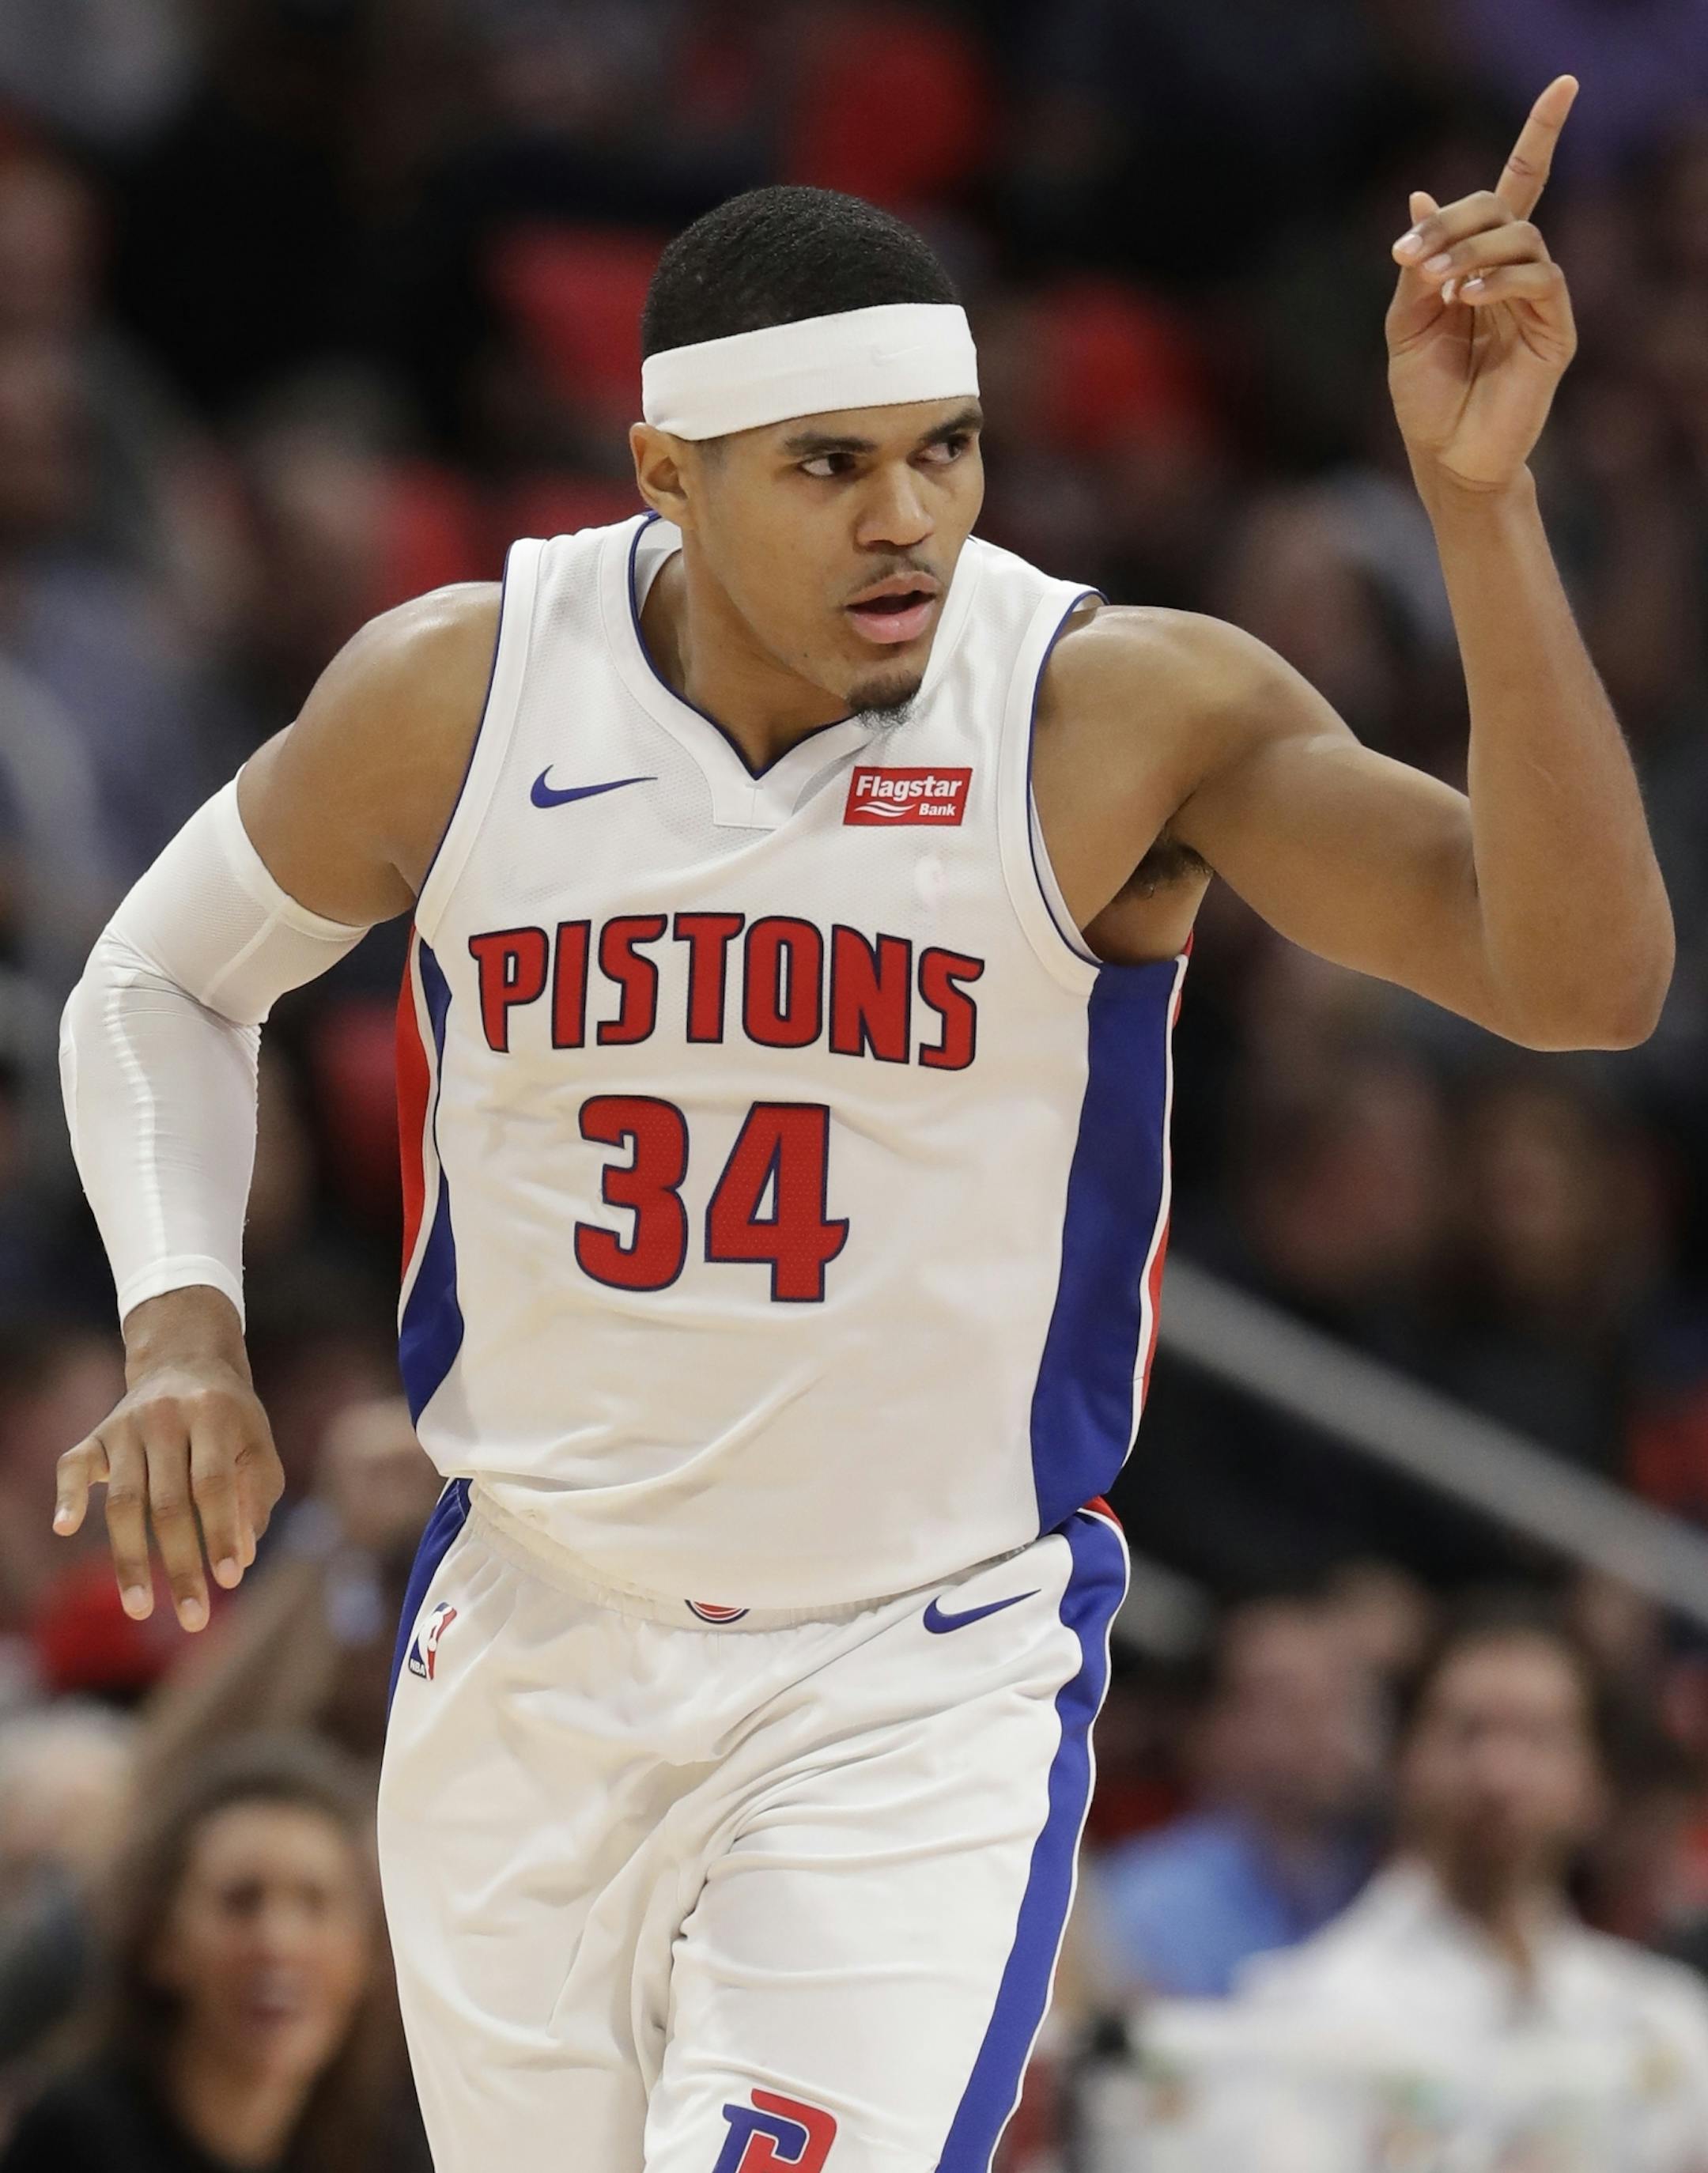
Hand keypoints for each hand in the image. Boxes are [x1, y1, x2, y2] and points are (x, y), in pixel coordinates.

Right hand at [52, 1290, 284, 1631]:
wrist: (186, 1361)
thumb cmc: (232, 1419)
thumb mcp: (258, 1446)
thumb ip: (255, 1499)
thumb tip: (239, 1560)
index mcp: (214, 1416)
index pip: (215, 1484)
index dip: (220, 1533)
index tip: (228, 1581)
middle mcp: (166, 1418)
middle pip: (168, 1503)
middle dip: (180, 1565)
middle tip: (194, 1617)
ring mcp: (125, 1426)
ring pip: (124, 1501)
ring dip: (130, 1560)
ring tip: (141, 1609)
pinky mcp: (96, 1435)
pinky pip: (74, 1466)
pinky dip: (67, 1496)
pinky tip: (65, 1529)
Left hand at [1387, 76, 1579, 495]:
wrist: (1445, 460)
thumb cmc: (1425, 399)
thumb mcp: (1405, 325)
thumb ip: (1418, 265)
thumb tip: (1422, 196)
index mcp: (1481, 264)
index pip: (1518, 187)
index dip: (1541, 134)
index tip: (1565, 84)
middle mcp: (1516, 273)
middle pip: (1506, 206)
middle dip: (1456, 220)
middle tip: (1409, 254)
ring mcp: (1539, 301)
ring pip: (1523, 238)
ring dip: (1472, 250)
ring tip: (1436, 285)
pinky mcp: (1556, 332)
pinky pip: (1541, 280)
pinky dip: (1500, 279)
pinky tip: (1466, 297)